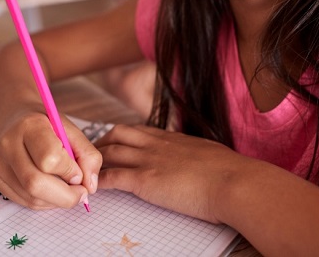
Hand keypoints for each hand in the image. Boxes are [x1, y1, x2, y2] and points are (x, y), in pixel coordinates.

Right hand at [0, 108, 101, 209]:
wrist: (19, 120)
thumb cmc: (47, 125)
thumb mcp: (72, 130)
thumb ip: (87, 155)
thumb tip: (90, 186)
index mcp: (30, 126)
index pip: (49, 158)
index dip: (69, 171)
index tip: (79, 173)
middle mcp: (9, 144)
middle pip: (35, 184)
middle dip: (65, 196)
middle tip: (80, 192)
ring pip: (31, 197)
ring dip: (56, 200)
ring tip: (65, 187)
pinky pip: (25, 202)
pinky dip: (45, 202)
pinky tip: (51, 188)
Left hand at [96, 124, 248, 223]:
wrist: (233, 181)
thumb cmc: (230, 173)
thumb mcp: (209, 154)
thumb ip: (196, 155)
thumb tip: (200, 162)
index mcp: (172, 138)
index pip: (139, 129)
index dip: (122, 135)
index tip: (114, 141)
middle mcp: (156, 144)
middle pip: (118, 134)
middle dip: (101, 141)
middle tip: (92, 153)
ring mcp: (148, 160)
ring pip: (109, 152)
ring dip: (94, 161)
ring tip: (84, 170)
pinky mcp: (144, 180)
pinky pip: (112, 178)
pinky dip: (99, 182)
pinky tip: (92, 189)